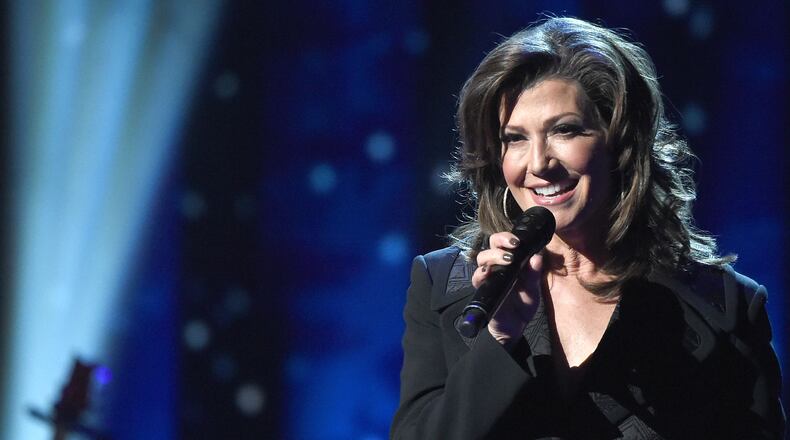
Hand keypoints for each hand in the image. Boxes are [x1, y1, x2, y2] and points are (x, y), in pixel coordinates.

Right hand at [471, 232, 543, 346]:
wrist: (515, 328)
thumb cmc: (522, 305)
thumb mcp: (533, 290)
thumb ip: (534, 275)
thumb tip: (537, 256)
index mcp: (510, 263)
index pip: (504, 242)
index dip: (508, 237)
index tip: (519, 240)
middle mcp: (497, 267)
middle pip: (490, 245)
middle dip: (500, 241)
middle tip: (514, 246)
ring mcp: (488, 278)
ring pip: (482, 259)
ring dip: (493, 255)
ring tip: (507, 259)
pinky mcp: (483, 291)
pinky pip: (477, 279)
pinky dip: (481, 273)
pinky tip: (488, 272)